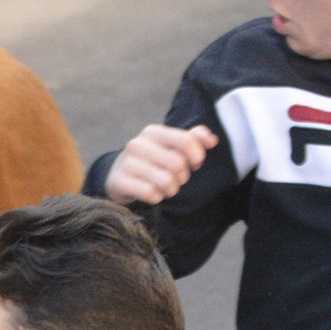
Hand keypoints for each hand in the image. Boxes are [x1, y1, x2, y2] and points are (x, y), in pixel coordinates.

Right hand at [103, 124, 217, 205]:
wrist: (118, 175)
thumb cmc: (152, 160)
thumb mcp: (170, 146)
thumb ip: (193, 139)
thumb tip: (212, 140)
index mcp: (153, 131)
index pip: (186, 141)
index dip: (197, 155)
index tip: (196, 163)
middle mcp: (138, 144)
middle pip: (178, 163)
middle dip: (183, 176)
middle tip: (177, 178)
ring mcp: (127, 163)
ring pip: (165, 181)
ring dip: (171, 189)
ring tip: (166, 188)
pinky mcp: (120, 182)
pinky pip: (151, 193)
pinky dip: (157, 197)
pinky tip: (153, 194)